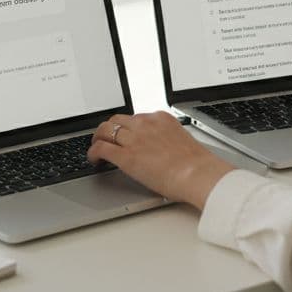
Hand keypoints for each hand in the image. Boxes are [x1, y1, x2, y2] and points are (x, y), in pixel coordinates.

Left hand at [86, 112, 234, 209]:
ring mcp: (134, 138)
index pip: (135, 117)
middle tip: (104, 138)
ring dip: (98, 138)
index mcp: (160, 118)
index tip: (124, 133)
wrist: (198, 174)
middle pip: (117, 120)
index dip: (126, 127)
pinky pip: (101, 148)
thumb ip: (166, 139)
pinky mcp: (126, 156)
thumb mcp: (180, 141)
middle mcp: (145, 124)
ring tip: (96, 147)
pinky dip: (93, 152)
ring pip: (105, 130)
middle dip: (108, 129)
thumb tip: (159, 148)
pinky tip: (93, 159)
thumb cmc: (196, 165)